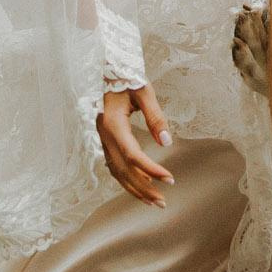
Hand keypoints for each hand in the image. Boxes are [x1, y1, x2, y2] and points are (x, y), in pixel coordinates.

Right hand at [97, 83, 172, 206]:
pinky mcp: (103, 139)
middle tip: (163, 202)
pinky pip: (113, 165)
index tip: (170, 179)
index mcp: (113, 124)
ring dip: (134, 188)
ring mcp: (101, 139)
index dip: (151, 170)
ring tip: (153, 201)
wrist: (104, 69)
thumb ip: (155, 116)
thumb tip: (166, 142)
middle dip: (143, 189)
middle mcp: (103, 135)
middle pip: (123, 170)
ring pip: (115, 171)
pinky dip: (125, 179)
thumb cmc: (125, 77)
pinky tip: (140, 185)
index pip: (133, 155)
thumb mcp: (144, 91)